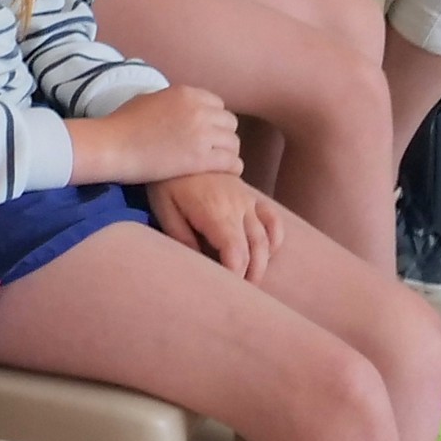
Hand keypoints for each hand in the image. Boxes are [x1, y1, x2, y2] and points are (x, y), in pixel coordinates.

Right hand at [84, 82, 240, 182]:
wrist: (111, 146)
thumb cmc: (120, 123)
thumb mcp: (147, 99)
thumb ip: (169, 101)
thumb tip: (176, 107)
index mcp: (187, 94)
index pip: (218, 105)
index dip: (213, 120)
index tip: (204, 132)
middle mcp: (200, 110)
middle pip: (229, 123)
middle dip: (222, 135)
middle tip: (211, 149)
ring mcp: (203, 134)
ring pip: (233, 143)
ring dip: (227, 153)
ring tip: (216, 163)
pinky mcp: (202, 159)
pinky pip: (232, 162)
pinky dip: (231, 168)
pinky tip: (222, 174)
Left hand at [149, 173, 283, 281]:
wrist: (179, 146)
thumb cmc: (166, 182)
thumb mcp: (164, 209)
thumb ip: (181, 237)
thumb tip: (197, 263)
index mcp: (216, 215)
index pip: (236, 254)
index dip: (236, 275)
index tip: (227, 290)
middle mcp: (238, 208)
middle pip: (255, 250)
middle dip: (251, 275)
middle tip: (241, 294)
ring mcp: (247, 201)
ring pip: (267, 237)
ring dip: (264, 261)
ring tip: (253, 279)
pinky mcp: (249, 194)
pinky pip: (272, 217)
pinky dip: (276, 236)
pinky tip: (269, 250)